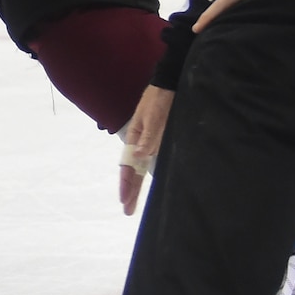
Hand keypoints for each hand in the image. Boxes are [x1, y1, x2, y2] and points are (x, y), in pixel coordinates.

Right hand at [117, 85, 173, 215]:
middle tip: (127, 211)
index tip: (125, 201)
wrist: (170, 84)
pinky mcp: (162, 140)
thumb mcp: (154, 116)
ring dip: (138, 185)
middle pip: (134, 171)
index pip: (129, 166)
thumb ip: (149, 136)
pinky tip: (149, 182)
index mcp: (136, 138)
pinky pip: (153, 161)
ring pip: (142, 168)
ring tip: (133, 202)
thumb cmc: (160, 99)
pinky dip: (148, 174)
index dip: (127, 184)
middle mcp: (142, 143)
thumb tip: (140, 155)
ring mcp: (151, 143)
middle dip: (131, 191)